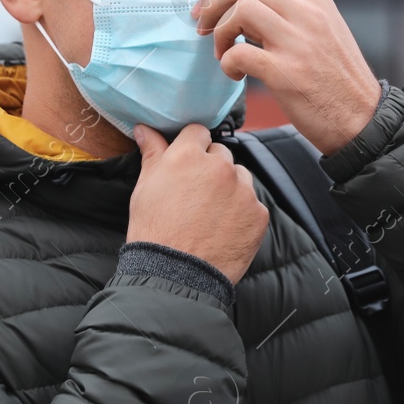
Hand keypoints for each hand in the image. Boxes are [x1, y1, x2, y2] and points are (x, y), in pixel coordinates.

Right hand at [128, 124, 268, 283]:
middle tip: (197, 194)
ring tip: (212, 213)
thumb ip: (152, 154)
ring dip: (230, 187)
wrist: (176, 275)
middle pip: (221, 153)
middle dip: (211, 167)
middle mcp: (219, 167)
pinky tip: (225, 229)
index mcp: (188, 155)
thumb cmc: (154, 231)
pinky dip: (242, 212)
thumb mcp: (145, 188)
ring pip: (240, 176)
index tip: (188, 162)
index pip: (198, 132)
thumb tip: (145, 129)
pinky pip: (253, 204)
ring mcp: (243, 190)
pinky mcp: (259, 213)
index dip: (192, 146)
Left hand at [192, 0, 382, 154]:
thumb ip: (291, 17)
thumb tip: (245, 10)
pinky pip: (239, 53)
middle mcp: (308, 14)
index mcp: (315, 1)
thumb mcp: (324, 34)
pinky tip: (235, 76)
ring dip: (220, 33)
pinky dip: (228, 63)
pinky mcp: (287, 72)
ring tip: (223, 55)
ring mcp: (298, 42)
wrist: (364, 121)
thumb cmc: (338, 83)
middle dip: (213, 3)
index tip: (210, 11)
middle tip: (202, 26)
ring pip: (240, 11)